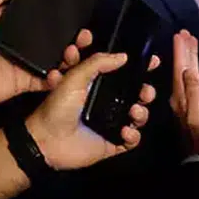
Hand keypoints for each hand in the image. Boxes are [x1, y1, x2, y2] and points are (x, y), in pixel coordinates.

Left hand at [0, 0, 94, 113]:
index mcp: (9, 22)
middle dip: (71, 36)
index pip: (38, 15)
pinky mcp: (24, 82)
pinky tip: (65, 71)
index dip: (57, 14)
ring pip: (55, 59)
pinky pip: (46, 80)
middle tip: (83, 35)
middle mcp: (19, 42)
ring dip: (69, 56)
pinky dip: (58, 78)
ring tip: (75, 51)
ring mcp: (23, 63)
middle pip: (52, 38)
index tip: (75, 11)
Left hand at [26, 52, 156, 169]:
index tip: (151, 61)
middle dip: (146, 91)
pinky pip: (132, 139)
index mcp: (98, 84)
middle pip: (136, 94)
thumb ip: (98, 62)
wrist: (46, 141)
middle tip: (146, 90)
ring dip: (142, 112)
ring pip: (138, 115)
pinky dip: (133, 135)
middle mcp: (107, 102)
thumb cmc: (57, 107)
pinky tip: (125, 131)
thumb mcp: (74, 77)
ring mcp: (110, 123)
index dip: (139, 67)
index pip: (124, 73)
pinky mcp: (111, 142)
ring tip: (135, 110)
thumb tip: (124, 56)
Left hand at [170, 30, 198, 159]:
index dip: (179, 52)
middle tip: (185, 32)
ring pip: (193, 73)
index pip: (178, 69)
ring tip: (195, 41)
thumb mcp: (198, 115)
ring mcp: (194, 102)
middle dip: (184, 50)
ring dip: (193, 58)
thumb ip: (193, 92)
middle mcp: (184, 97)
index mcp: (180, 98)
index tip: (178, 34)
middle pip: (183, 68)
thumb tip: (188, 69)